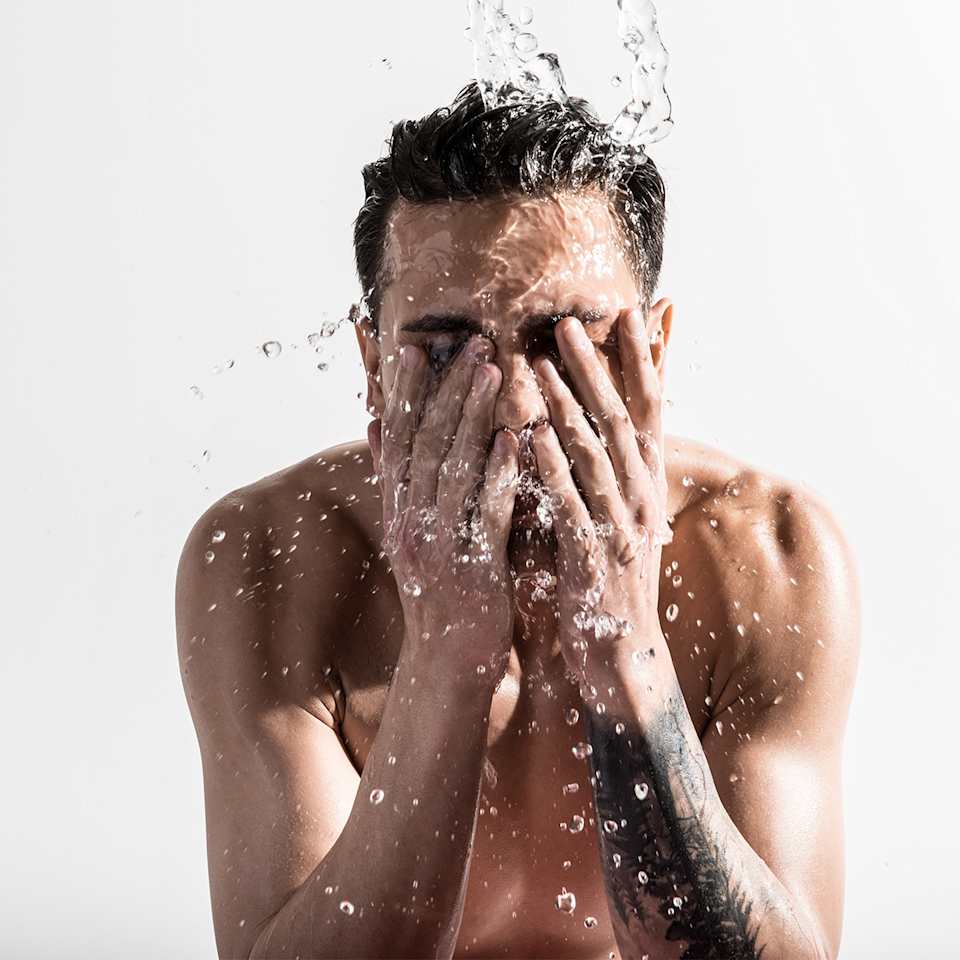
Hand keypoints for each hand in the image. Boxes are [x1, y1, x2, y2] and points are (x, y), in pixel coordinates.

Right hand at [369, 335, 519, 681]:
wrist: (449, 661)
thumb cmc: (440, 590)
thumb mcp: (409, 531)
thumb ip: (396, 478)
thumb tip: (372, 424)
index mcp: (399, 511)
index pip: (395, 440)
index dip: (402, 392)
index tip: (415, 346)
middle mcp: (410, 522)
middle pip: (423, 443)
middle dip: (446, 389)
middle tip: (471, 342)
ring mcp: (438, 544)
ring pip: (451, 468)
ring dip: (470, 416)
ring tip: (492, 370)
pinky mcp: (471, 567)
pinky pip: (484, 513)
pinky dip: (495, 473)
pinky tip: (511, 438)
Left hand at [531, 307, 671, 697]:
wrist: (621, 656)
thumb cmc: (608, 578)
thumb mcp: (616, 515)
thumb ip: (606, 467)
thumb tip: (601, 421)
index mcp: (644, 482)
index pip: (647, 407)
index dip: (642, 358)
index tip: (630, 308)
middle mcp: (639, 496)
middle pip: (620, 419)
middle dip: (595, 367)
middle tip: (567, 321)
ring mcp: (619, 527)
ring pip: (594, 455)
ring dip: (567, 407)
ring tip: (537, 363)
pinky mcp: (593, 558)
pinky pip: (570, 505)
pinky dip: (551, 469)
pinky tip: (530, 437)